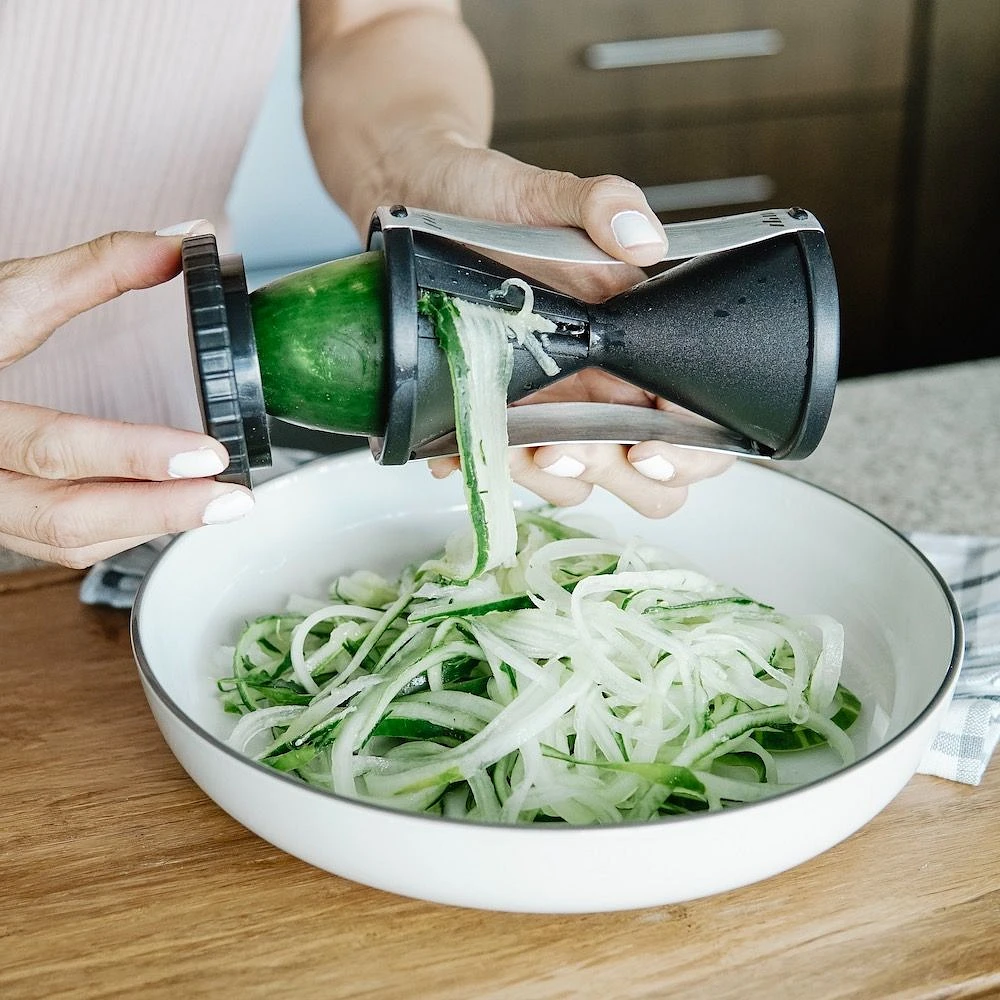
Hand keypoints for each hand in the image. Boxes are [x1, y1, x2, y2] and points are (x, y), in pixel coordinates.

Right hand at [0, 228, 253, 567]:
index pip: (53, 447)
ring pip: (66, 540)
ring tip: (214, 505)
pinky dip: (120, 528)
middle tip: (231, 498)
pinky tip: (166, 508)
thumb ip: (90, 271)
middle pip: (67, 518)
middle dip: (160, 512)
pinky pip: (61, 542)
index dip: (136, 456)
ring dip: (147, 526)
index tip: (207, 454)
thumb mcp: (3, 294)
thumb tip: (178, 244)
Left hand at [411, 140, 732, 515]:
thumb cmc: (488, 200)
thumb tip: (644, 237)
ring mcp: (546, 408)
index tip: (645, 447)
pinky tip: (457, 443)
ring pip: (575, 481)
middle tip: (568, 445)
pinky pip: (498, 466)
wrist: (421, 199)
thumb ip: (603, 204)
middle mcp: (597, 386)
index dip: (684, 450)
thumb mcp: (547, 192)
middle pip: (640, 471)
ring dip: (547, 478)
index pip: (690, 418)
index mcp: (631, 345)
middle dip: (612, 474)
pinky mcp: (494, 415)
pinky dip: (479, 466)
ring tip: (515, 443)